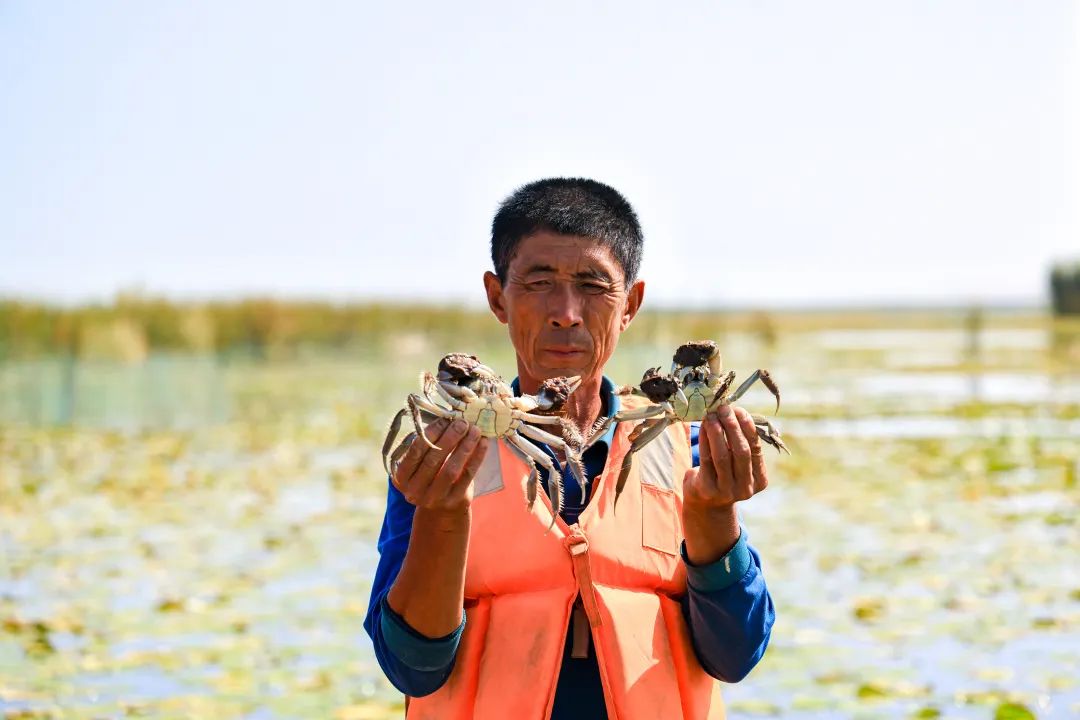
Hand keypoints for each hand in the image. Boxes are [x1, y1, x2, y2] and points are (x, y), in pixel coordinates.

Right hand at [391, 418, 487, 515]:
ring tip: (475, 430)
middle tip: (462, 422)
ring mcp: (434, 498)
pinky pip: (468, 476)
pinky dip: (476, 457)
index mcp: (401, 477)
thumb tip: (447, 415)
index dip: (431, 434)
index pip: (415, 452)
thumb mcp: (420, 464)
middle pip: (433, 460)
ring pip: (451, 469)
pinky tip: (483, 443)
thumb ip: (428, 444)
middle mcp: (414, 490)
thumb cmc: (429, 476)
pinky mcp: (455, 501)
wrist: (440, 509)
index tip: (445, 419)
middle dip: (450, 438)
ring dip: (465, 446)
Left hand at [682, 405, 768, 564]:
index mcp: (759, 480)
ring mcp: (726, 491)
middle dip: (733, 427)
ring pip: (723, 455)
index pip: (756, 449)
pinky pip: (706, 459)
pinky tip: (704, 427)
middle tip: (724, 408)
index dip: (748, 428)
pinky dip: (705, 440)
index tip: (741, 410)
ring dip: (717, 431)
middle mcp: (745, 488)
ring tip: (712, 415)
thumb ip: (742, 445)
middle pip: (741, 451)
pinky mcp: (707, 489)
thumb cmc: (724, 475)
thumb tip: (736, 412)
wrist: (706, 504)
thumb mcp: (739, 465)